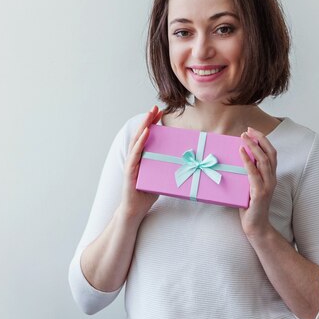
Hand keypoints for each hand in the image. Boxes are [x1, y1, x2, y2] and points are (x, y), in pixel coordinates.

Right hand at [119, 105, 162, 221]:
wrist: (135, 211)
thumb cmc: (147, 195)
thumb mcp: (161, 177)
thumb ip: (168, 167)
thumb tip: (188, 161)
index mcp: (142, 158)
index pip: (147, 137)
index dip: (152, 124)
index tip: (160, 112)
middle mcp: (135, 157)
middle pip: (141, 134)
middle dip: (148, 120)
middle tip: (155, 107)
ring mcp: (131, 163)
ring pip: (137, 141)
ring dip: (144, 126)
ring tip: (149, 115)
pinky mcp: (130, 170)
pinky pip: (136, 153)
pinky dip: (140, 142)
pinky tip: (146, 133)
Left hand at [238, 126, 277, 238]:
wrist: (255, 226)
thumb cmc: (250, 206)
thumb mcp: (249, 186)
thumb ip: (248, 174)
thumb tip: (236, 158)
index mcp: (271, 176)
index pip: (271, 153)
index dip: (263, 140)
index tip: (252, 130)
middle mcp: (272, 179)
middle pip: (270, 153)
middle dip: (259, 139)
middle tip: (247, 130)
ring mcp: (267, 186)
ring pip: (264, 161)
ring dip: (253, 147)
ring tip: (243, 138)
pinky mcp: (260, 193)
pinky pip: (254, 174)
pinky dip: (248, 162)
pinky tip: (241, 153)